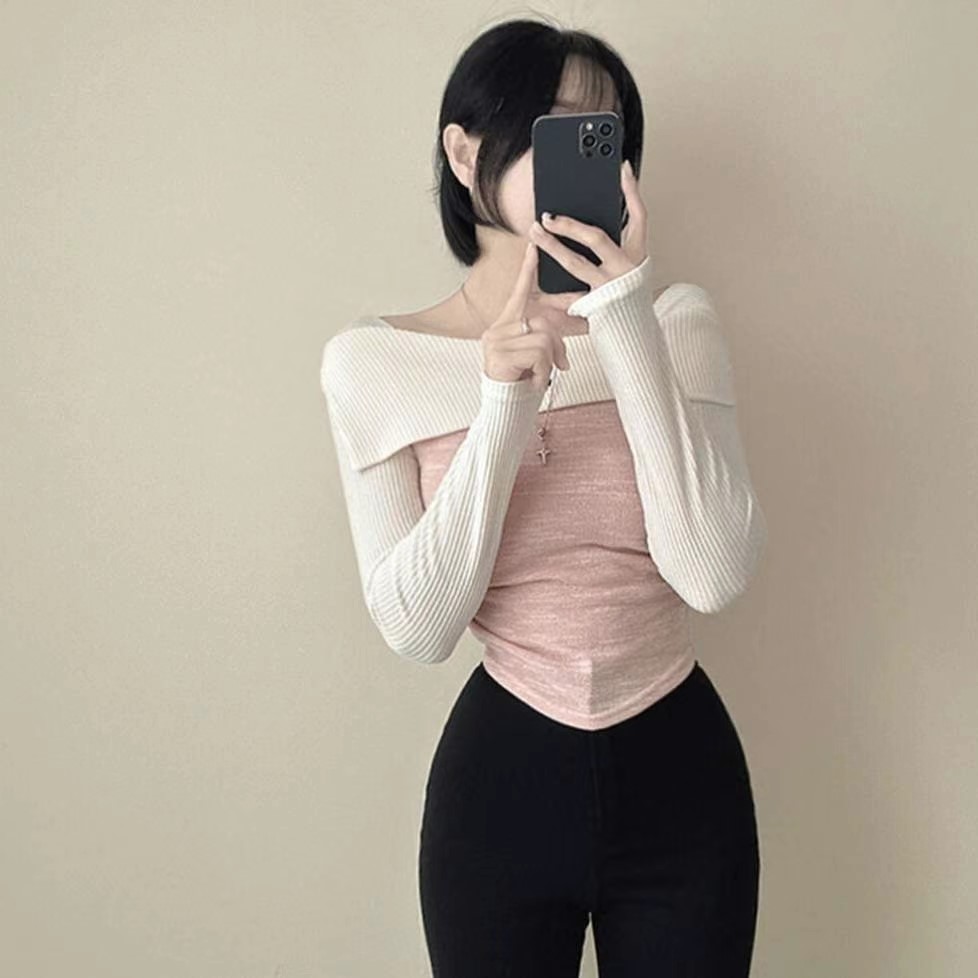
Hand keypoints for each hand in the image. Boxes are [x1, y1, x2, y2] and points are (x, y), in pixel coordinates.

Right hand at [481, 240, 570, 392]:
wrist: (504, 406)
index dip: (528, 270)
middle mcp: (497, 329)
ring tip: (540, 376)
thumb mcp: (538, 355)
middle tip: (561, 365)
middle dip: (558, 346)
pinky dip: (543, 371)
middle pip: (543, 323)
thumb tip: (570, 344)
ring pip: (543, 338)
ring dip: (550, 361)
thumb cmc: (522, 379)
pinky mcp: (499, 355)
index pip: (519, 292)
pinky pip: (538, 353)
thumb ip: (546, 340)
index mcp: (506, 324)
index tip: (533, 245)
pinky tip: (534, 382)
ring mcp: (496, 341)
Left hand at [528, 158, 647, 293]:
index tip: (622, 168)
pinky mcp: (593, 305)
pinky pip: (568, 297)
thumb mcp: (633, 256)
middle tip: (548, 214)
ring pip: (576, 263)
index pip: (639, 216)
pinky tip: (532, 285)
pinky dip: (549, 293)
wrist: (633, 327)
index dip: (632, 192)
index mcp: (636, 253)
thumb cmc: (629, 287)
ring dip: (552, 246)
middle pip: (596, 238)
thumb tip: (610, 193)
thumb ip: (622, 230)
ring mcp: (608, 286)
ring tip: (535, 232)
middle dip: (570, 224)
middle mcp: (623, 268)